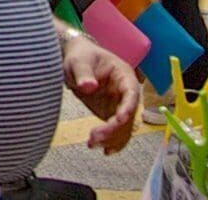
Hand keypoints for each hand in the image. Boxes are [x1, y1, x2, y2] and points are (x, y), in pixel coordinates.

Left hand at [64, 33, 142, 150]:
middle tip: (95, 136)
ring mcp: (119, 105)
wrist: (76, 61)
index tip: (119, 118)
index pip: (131, 92)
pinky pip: (117, 131)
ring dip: (111, 138)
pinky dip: (112, 142)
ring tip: (92, 144)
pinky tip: (104, 150)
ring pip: (123, 127)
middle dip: (114, 128)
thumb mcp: (78, 61)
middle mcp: (125, 92)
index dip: (128, 106)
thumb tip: (89, 86)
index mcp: (123, 75)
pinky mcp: (111, 114)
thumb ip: (83, 73)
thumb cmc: (81, 56)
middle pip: (128, 114)